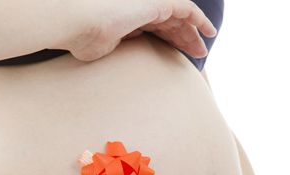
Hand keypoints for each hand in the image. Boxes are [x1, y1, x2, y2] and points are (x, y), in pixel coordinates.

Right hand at [63, 0, 216, 61]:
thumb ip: (118, 46)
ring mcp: (149, 3)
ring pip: (180, 18)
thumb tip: (125, 50)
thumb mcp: (105, 47)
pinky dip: (199, 19)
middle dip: (183, 38)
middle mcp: (140, 8)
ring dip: (192, 34)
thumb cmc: (84, 38)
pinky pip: (187, 9)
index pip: (155, 28)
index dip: (168, 40)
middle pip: (169, 23)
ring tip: (201, 51)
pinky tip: (209, 32)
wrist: (80, 23)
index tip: (176, 54)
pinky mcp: (157, 2)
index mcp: (128, 19)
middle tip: (195, 54)